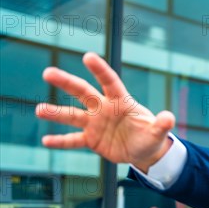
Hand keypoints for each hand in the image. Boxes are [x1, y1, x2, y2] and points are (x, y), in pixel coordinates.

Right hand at [36, 52, 174, 172]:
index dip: (100, 70)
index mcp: (121, 102)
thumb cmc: (150, 135)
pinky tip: (45, 141)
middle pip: (83, 92)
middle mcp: (104, 109)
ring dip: (56, 112)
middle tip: (48, 72)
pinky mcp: (91, 140)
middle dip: (66, 82)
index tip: (88, 56)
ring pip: (72, 115)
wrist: (143, 151)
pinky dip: (60, 141)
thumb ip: (162, 124)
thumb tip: (169, 117)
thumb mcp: (158, 132)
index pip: (110, 82)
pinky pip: (73, 140)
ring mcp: (95, 124)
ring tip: (39, 109)